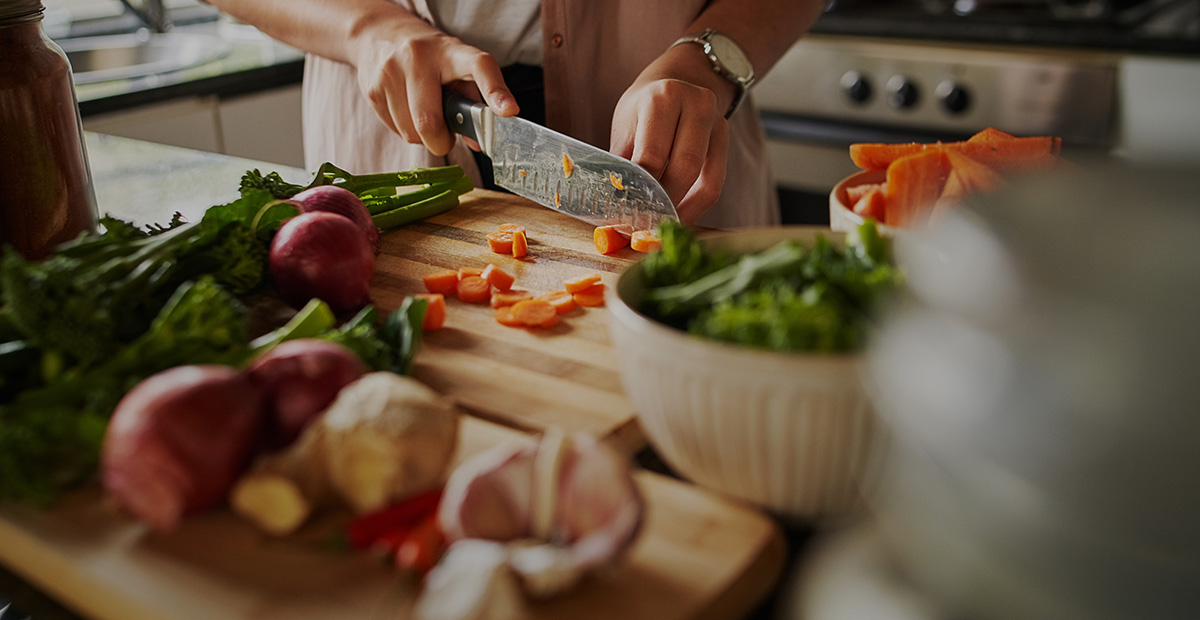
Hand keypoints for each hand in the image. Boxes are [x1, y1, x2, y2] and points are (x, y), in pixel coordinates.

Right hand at [347, 14, 517, 155]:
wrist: (380, 34)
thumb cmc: (430, 59)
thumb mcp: (456, 68)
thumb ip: (473, 103)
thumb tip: (479, 142)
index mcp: (451, 52)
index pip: (478, 67)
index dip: (495, 92)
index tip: (509, 112)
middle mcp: (418, 58)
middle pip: (429, 122)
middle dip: (441, 141)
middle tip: (445, 136)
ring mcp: (391, 72)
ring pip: (411, 133)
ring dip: (422, 137)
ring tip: (424, 114)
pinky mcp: (372, 89)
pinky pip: (395, 130)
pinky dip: (405, 130)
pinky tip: (406, 110)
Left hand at [610, 53, 731, 223]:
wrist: (675, 80)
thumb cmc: (643, 108)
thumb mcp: (625, 127)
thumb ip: (622, 164)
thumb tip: (614, 206)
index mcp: (663, 98)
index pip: (652, 156)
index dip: (639, 191)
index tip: (627, 216)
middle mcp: (696, 103)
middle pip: (683, 169)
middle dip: (663, 203)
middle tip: (645, 226)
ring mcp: (716, 120)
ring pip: (704, 179)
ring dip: (682, 208)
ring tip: (661, 224)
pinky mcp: (725, 138)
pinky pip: (715, 182)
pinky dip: (696, 204)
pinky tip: (680, 215)